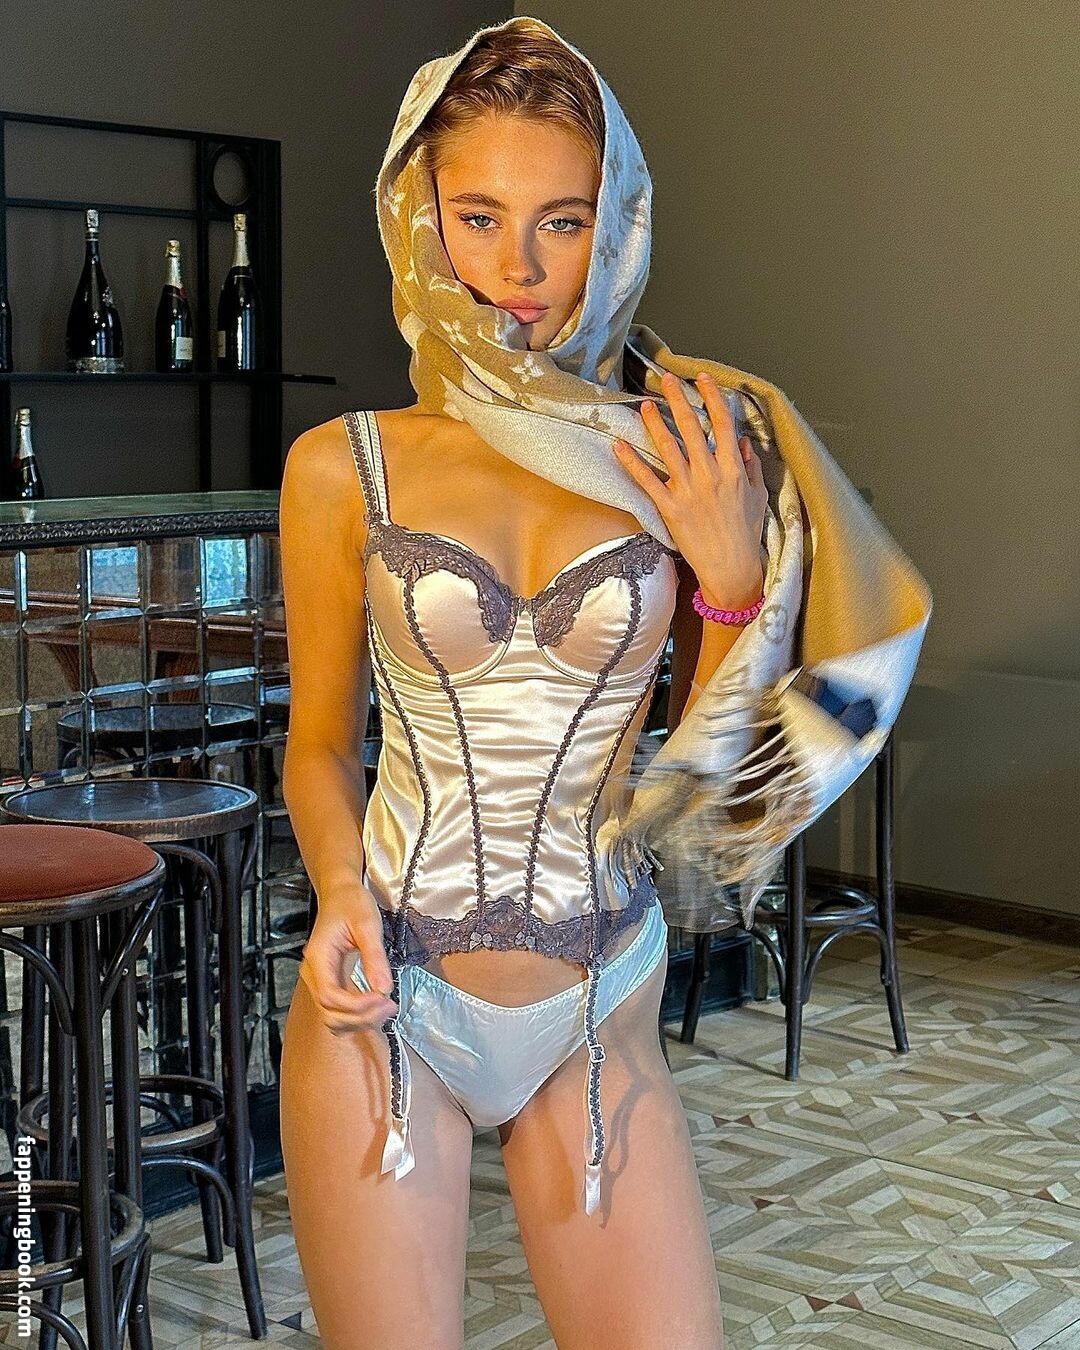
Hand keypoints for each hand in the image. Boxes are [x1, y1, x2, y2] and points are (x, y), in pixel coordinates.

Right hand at [298, 881, 398, 1034]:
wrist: (341, 894)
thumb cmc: (351, 903)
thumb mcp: (367, 924)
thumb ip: (374, 957)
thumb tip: (384, 989)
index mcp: (318, 958)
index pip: (330, 996)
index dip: (356, 1005)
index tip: (382, 997)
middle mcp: (314, 974)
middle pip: (330, 1013)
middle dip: (361, 1017)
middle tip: (390, 1005)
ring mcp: (321, 981)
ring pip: (334, 1018)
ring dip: (360, 1021)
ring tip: (387, 1007)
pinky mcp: (331, 983)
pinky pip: (340, 1011)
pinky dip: (357, 1017)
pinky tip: (377, 1008)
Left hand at [612, 371, 767, 608]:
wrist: (732, 567)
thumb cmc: (747, 533)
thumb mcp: (757, 496)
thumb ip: (750, 466)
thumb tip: (744, 442)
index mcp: (733, 468)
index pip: (723, 423)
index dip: (712, 397)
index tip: (702, 378)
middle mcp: (710, 474)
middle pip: (693, 428)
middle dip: (678, 400)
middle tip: (666, 379)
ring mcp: (689, 490)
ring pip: (669, 448)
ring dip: (655, 423)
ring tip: (644, 405)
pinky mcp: (670, 508)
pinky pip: (647, 480)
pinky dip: (632, 462)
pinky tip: (619, 446)